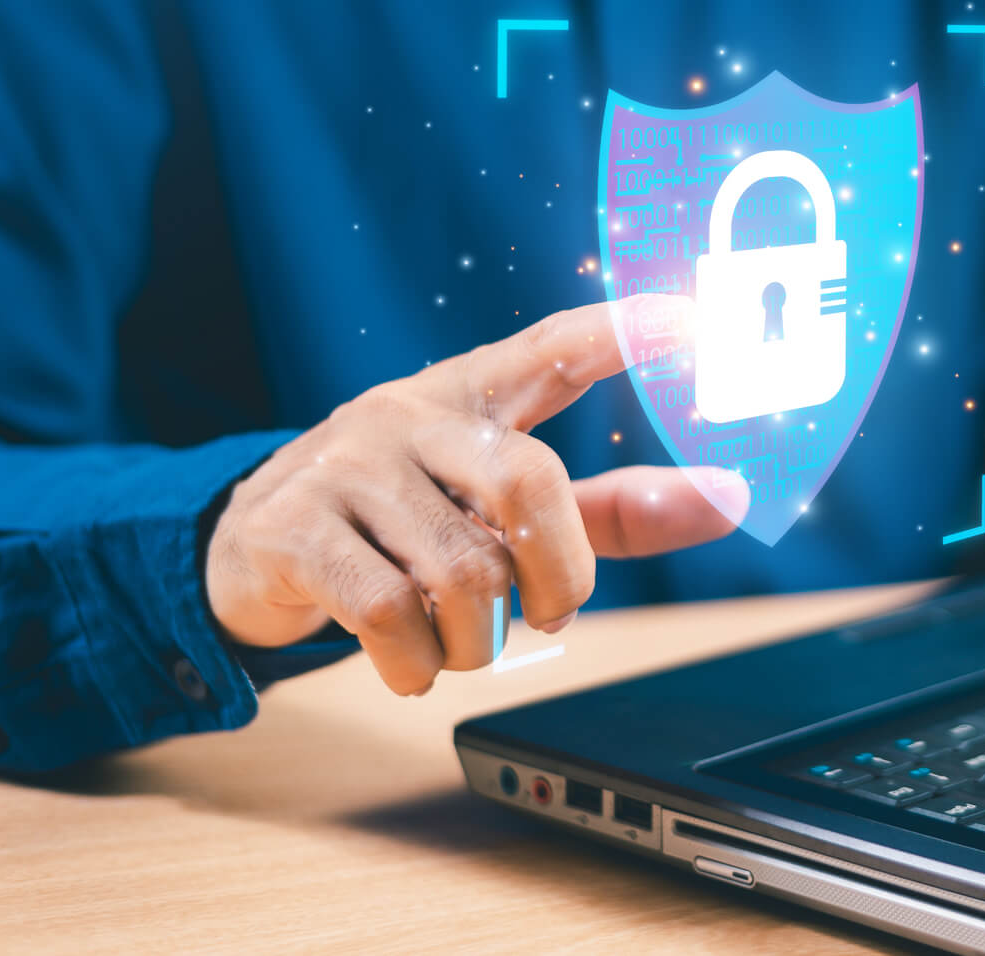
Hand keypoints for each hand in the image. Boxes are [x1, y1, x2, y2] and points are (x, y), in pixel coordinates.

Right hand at [205, 297, 746, 693]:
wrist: (254, 549)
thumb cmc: (412, 521)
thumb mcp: (509, 508)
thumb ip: (620, 509)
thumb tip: (730, 497)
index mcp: (472, 395)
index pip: (551, 349)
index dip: (619, 334)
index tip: (688, 320)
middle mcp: (409, 414)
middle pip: (529, 483)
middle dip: (560, 576)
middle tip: (549, 613)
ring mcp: (345, 466)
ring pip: (464, 572)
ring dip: (479, 638)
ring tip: (459, 639)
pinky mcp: (292, 528)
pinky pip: (389, 613)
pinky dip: (417, 662)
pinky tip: (410, 660)